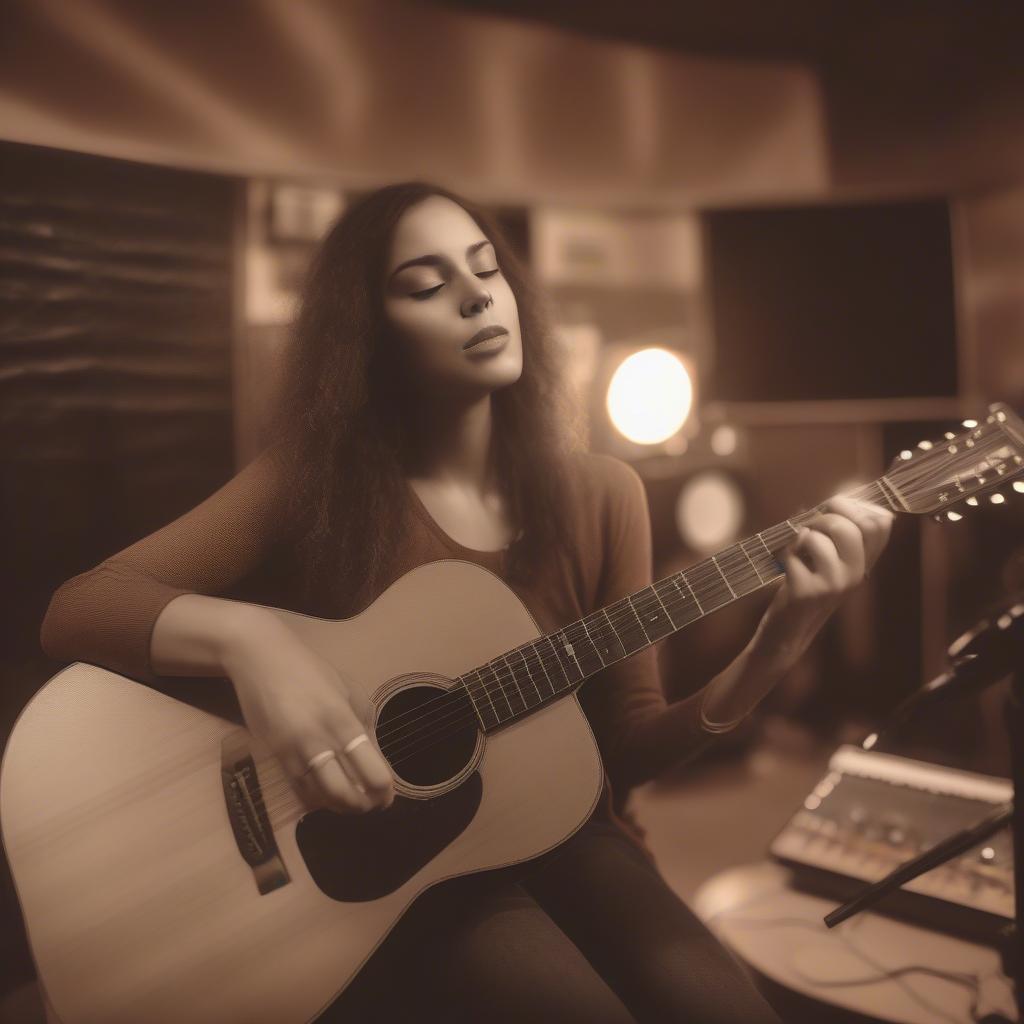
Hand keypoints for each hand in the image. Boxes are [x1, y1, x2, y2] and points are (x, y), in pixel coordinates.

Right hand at [221, 611, 394, 813]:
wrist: (260, 659)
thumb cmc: (309, 670)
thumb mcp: (348, 690)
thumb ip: (364, 723)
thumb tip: (374, 756)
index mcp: (343, 720)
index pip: (372, 770)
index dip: (384, 791)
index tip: (388, 795)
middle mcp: (318, 740)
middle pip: (345, 793)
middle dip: (363, 806)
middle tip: (373, 805)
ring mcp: (293, 751)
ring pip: (319, 797)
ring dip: (339, 806)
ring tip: (352, 803)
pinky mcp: (274, 756)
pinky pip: (298, 789)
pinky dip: (316, 798)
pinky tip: (327, 795)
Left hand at [757, 495, 893, 664]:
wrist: (788, 631)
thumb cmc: (806, 587)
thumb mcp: (830, 561)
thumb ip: (839, 534)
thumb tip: (843, 497)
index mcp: (865, 563)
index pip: (881, 522)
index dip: (855, 504)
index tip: (833, 507)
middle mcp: (856, 574)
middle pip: (850, 525)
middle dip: (824, 515)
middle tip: (809, 525)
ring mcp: (833, 585)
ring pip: (819, 538)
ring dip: (801, 534)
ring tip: (795, 547)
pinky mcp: (807, 593)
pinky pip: (792, 554)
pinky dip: (782, 551)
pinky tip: (782, 564)